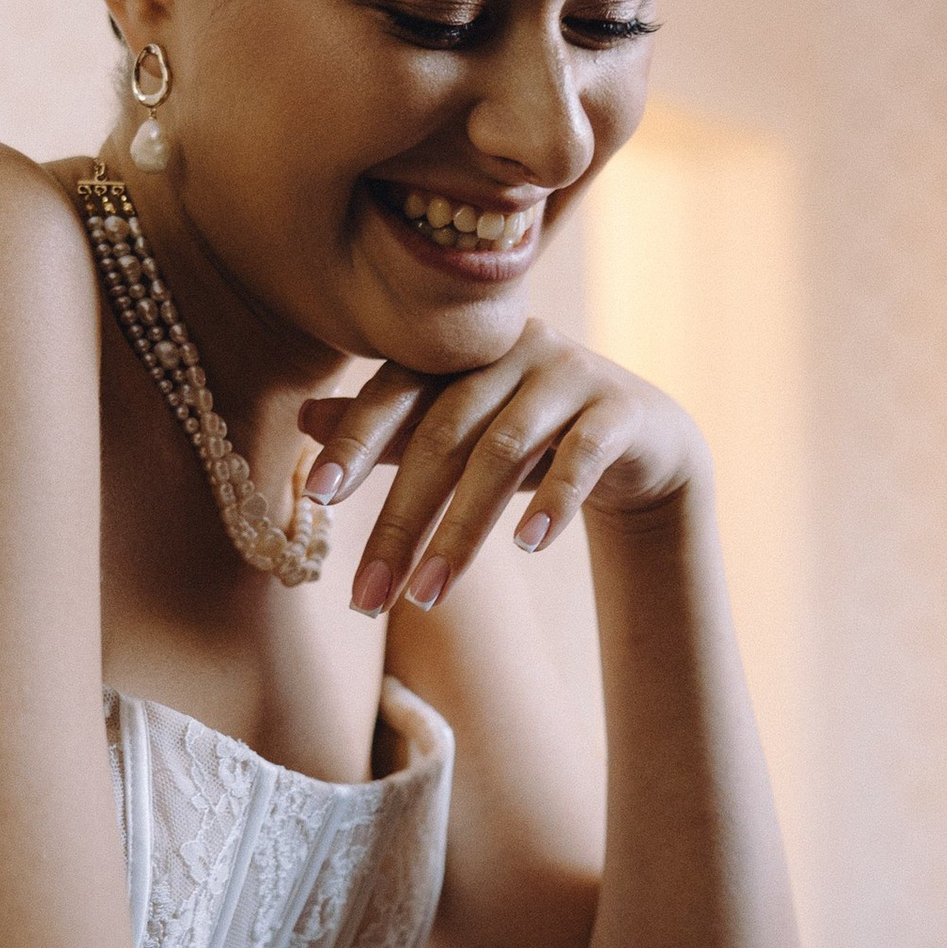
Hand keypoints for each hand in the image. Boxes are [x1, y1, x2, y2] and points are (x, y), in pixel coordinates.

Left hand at [296, 323, 706, 615]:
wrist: (642, 436)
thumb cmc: (533, 433)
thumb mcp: (461, 430)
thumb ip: (392, 426)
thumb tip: (304, 419)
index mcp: (462, 351)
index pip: (396, 393)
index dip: (355, 440)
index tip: (318, 497)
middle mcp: (511, 350)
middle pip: (443, 436)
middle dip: (401, 521)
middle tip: (367, 597)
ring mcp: (569, 373)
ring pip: (503, 453)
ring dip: (461, 532)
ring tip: (427, 597)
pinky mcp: (620, 409)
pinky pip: (581, 455)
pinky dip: (551, 502)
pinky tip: (525, 548)